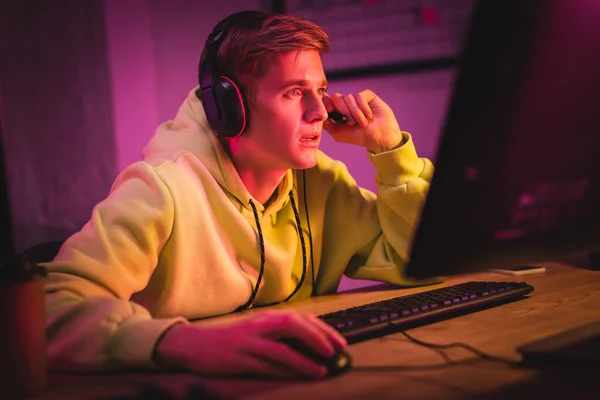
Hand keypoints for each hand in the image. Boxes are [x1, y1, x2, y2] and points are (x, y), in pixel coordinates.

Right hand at [154, 310, 346, 378]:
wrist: (194, 345)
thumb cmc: (230, 341)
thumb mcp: (257, 332)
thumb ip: (279, 336)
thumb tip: (310, 346)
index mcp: (266, 318)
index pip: (300, 318)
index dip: (322, 329)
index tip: (339, 341)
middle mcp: (260, 326)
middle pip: (294, 325)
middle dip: (318, 337)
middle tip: (337, 351)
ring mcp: (250, 343)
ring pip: (283, 348)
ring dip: (306, 359)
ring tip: (324, 369)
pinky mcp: (241, 359)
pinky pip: (268, 365)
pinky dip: (288, 370)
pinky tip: (302, 375)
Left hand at [323, 90, 403, 152]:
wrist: (379, 137)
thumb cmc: (359, 137)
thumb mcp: (338, 133)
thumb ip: (327, 124)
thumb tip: (316, 114)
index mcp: (338, 112)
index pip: (327, 101)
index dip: (326, 103)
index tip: (330, 110)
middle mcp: (346, 104)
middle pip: (336, 97)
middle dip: (343, 111)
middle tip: (351, 123)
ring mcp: (357, 99)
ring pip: (349, 98)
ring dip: (355, 113)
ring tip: (363, 123)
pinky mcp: (367, 96)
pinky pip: (359, 96)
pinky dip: (363, 108)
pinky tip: (369, 116)